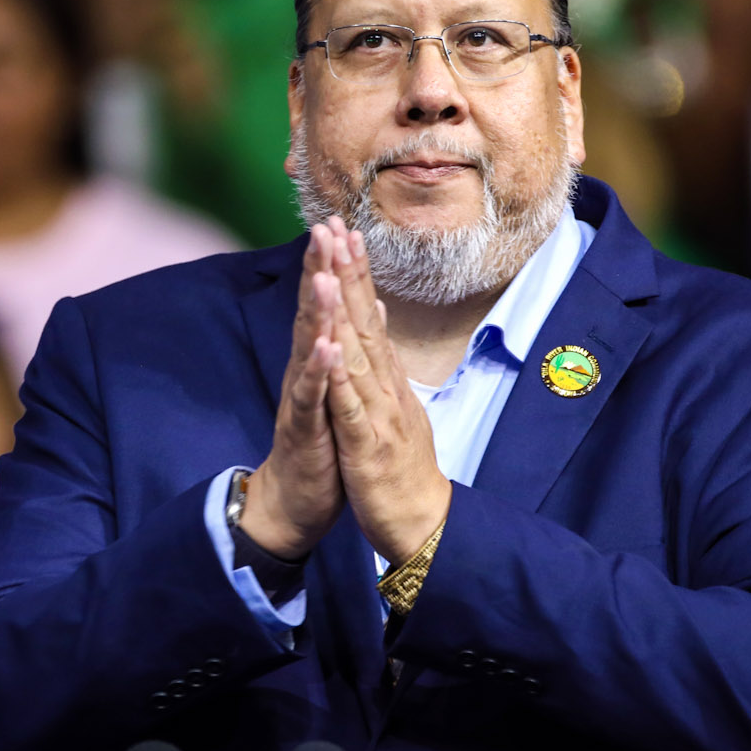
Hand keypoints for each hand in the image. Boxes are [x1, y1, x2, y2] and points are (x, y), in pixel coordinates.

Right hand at [239, 222, 350, 557]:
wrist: (296, 501)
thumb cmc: (321, 445)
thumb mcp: (338, 390)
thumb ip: (346, 347)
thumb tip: (364, 306)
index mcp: (319, 362)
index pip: (329, 305)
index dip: (334, 265)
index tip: (341, 223)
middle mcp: (306, 372)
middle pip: (313, 313)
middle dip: (319, 271)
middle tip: (323, 228)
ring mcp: (303, 398)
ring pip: (308, 348)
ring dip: (317, 312)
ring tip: (325, 277)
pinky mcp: (304, 429)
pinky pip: (311, 397)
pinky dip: (318, 373)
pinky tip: (325, 348)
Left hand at [320, 226, 451, 561]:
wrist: (423, 523)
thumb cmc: (403, 468)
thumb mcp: (396, 407)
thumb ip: (386, 363)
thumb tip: (382, 319)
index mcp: (386, 380)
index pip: (371, 315)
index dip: (357, 272)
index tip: (343, 231)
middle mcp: (386, 387)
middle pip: (366, 321)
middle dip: (350, 273)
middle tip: (336, 227)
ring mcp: (379, 413)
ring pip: (357, 354)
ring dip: (344, 311)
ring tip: (331, 270)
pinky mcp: (368, 444)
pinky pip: (350, 407)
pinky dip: (338, 377)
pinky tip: (327, 348)